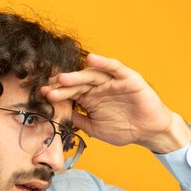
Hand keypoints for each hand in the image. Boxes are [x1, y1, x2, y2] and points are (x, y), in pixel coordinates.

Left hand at [40, 53, 190, 153]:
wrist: (148, 132)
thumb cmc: (124, 129)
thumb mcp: (95, 128)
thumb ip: (79, 120)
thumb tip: (59, 116)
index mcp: (90, 98)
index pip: (70, 93)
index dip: (57, 94)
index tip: (42, 96)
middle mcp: (99, 87)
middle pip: (77, 84)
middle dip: (62, 86)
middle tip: (48, 88)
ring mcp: (112, 81)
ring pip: (92, 75)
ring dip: (77, 76)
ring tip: (63, 78)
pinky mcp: (127, 78)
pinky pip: (114, 68)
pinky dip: (103, 62)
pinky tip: (91, 59)